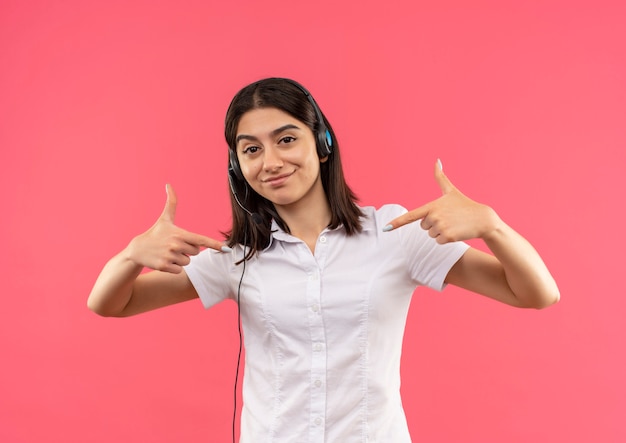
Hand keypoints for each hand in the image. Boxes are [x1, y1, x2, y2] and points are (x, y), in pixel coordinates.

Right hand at [126, 184, 229, 272]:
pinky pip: (180, 270)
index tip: (225, 248)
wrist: (137, 249)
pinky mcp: (165, 266)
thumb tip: (168, 185)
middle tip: (174, 245)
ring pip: (188, 262)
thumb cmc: (155, 233)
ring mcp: (170, 256)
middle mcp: (176, 244)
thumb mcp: (164, 218)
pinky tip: (165, 260)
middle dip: (188, 250)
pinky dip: (174, 268)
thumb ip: (171, 202)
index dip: (214, 244)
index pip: (201, 239)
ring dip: (180, 259)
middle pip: (196, 252)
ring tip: (168, 252)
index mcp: (179, 233)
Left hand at [383, 160, 500, 243]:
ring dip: (440, 232)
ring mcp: (440, 227)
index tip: (385, 228)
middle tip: (448, 218)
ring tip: (453, 224)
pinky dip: (446, 239)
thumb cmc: (465, 204)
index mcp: (431, 206)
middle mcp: (433, 216)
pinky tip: (455, 231)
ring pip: (430, 235)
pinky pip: (438, 241)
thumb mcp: (451, 191)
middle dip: (434, 224)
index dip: (397, 222)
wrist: (482, 219)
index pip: (411, 216)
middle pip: (423, 226)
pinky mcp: (447, 237)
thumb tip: (437, 160)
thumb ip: (441, 177)